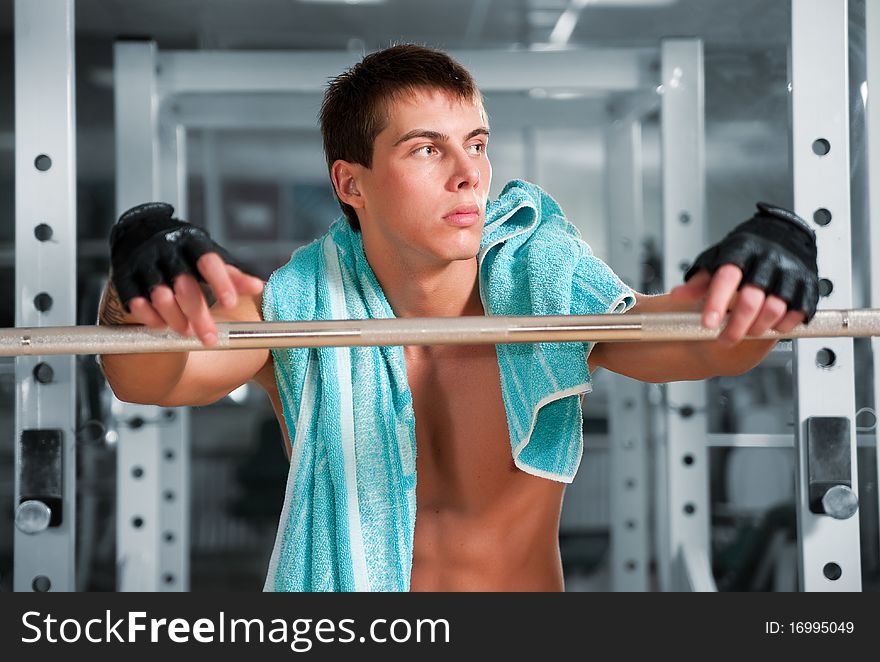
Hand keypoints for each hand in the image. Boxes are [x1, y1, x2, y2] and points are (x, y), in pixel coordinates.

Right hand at [109, 202, 263, 346]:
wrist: (141, 235)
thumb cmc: (184, 252)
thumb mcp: (209, 258)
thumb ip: (232, 276)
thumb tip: (258, 287)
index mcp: (193, 243)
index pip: (209, 261)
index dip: (221, 283)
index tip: (231, 304)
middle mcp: (167, 250)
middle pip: (185, 284)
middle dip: (199, 315)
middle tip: (210, 338)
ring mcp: (143, 261)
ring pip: (159, 294)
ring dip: (174, 318)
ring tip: (186, 331)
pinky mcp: (123, 275)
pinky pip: (134, 299)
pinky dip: (148, 316)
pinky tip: (160, 326)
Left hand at [669, 202, 818, 344]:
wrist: (784, 234)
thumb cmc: (746, 250)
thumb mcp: (718, 259)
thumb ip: (699, 280)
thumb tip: (677, 295)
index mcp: (741, 252)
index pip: (726, 278)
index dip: (716, 303)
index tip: (707, 323)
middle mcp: (768, 261)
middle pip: (751, 300)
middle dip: (735, 326)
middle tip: (724, 338)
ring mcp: (790, 274)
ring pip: (775, 308)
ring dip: (758, 327)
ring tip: (746, 332)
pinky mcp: (808, 286)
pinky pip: (797, 313)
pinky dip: (782, 325)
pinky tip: (770, 326)